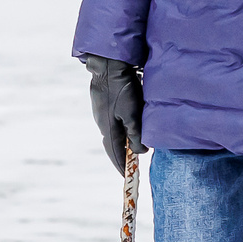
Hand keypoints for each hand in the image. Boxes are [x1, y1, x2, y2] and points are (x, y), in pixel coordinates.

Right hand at [82, 55, 143, 176]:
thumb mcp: (132, 114)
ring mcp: (102, 113)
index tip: (126, 176)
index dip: (121, 165)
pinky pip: (114, 123)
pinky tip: (129, 128)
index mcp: (108, 128)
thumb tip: (140, 152)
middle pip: (113, 144)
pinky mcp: (105, 104)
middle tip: (129, 166)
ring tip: (132, 150)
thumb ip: (136, 134)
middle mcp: (103, 123)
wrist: (109, 65)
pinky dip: (122, 130)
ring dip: (123, 142)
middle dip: (121, 155)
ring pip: (114, 132)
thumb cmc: (122, 89)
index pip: (115, 152)